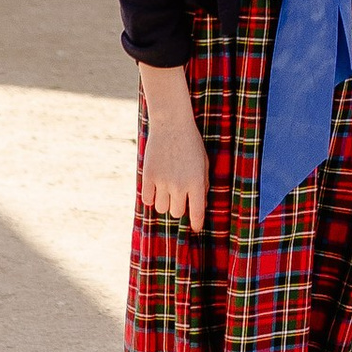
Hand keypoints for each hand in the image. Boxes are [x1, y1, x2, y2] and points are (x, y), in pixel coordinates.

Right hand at [138, 64, 208, 232]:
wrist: (172, 123)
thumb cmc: (191, 143)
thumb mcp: (203, 163)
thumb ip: (203, 184)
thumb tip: (198, 205)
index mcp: (196, 183)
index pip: (197, 213)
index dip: (197, 223)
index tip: (196, 228)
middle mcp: (180, 185)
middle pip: (176, 212)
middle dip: (178, 207)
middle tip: (178, 195)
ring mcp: (163, 181)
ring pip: (161, 208)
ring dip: (164, 201)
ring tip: (166, 188)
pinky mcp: (148, 176)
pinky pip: (147, 199)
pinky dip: (151, 196)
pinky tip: (155, 186)